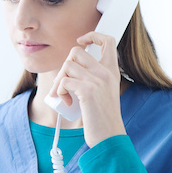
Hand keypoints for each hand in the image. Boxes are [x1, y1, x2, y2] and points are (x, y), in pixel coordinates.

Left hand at [49, 31, 126, 146]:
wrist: (109, 136)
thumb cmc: (103, 118)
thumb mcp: (104, 93)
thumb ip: (94, 78)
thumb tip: (70, 69)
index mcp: (112, 71)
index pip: (108, 41)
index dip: (93, 36)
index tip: (81, 42)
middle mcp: (106, 73)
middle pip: (76, 52)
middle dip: (64, 67)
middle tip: (64, 84)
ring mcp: (98, 81)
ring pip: (67, 66)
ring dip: (59, 81)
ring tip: (64, 96)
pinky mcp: (88, 91)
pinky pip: (64, 82)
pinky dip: (59, 92)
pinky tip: (67, 103)